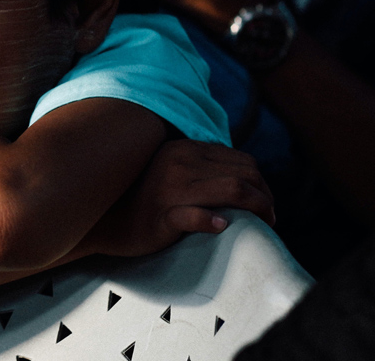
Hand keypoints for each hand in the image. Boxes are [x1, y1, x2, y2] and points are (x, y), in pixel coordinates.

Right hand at [84, 139, 274, 257]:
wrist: (104, 220)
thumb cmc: (142, 199)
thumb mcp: (170, 170)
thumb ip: (199, 166)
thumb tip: (241, 175)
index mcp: (184, 149)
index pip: (242, 160)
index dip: (262, 182)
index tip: (266, 203)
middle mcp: (180, 163)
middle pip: (245, 174)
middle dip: (267, 197)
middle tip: (270, 218)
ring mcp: (170, 189)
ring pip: (233, 190)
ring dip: (258, 208)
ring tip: (264, 224)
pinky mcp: (162, 215)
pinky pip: (195, 216)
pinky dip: (213, 220)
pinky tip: (222, 226)